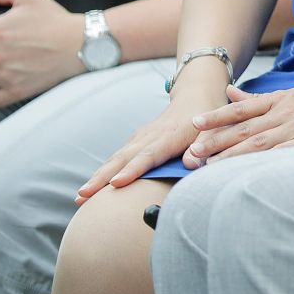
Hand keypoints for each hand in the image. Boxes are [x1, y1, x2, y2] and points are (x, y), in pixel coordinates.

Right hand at [77, 92, 215, 202]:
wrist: (195, 97)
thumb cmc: (207, 121)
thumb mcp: (213, 132)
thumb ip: (203, 147)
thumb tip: (191, 164)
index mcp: (169, 137)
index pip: (148, 155)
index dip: (132, 170)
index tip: (116, 184)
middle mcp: (150, 136)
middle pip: (123, 158)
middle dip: (102, 177)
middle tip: (83, 195)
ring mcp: (141, 137)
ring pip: (116, 158)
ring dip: (98, 176)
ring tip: (81, 196)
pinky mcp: (137, 140)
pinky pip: (118, 156)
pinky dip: (104, 170)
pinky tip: (93, 185)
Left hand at [187, 83, 293, 163]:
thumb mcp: (293, 95)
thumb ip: (260, 99)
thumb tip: (230, 93)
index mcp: (281, 100)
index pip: (243, 108)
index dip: (217, 115)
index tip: (194, 123)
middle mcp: (286, 113)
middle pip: (245, 128)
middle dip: (217, 140)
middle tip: (193, 151)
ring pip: (260, 143)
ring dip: (233, 155)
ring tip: (210, 166)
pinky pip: (285, 155)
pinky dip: (265, 163)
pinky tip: (249, 172)